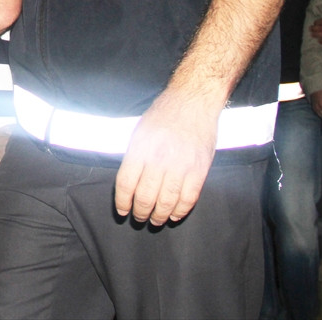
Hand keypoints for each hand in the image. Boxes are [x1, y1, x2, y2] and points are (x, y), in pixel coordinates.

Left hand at [114, 91, 217, 225]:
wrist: (192, 101)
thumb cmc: (163, 115)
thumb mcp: (139, 132)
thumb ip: (134, 157)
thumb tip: (128, 183)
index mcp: (140, 149)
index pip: (126, 184)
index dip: (122, 202)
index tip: (122, 211)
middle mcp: (158, 160)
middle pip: (145, 197)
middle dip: (140, 212)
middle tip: (139, 218)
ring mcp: (180, 166)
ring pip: (166, 202)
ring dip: (159, 216)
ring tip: (156, 220)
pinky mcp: (199, 170)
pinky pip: (188, 198)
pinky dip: (180, 211)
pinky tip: (175, 215)